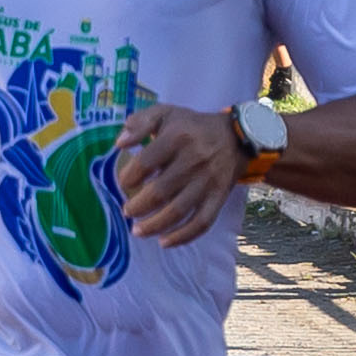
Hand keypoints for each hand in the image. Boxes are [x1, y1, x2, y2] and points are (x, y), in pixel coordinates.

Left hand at [108, 98, 246, 246]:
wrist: (235, 136)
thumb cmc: (191, 126)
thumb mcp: (165, 113)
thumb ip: (140, 123)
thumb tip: (120, 143)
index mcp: (177, 138)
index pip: (146, 162)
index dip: (129, 177)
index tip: (123, 183)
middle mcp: (194, 161)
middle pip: (160, 191)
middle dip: (138, 206)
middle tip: (127, 211)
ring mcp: (208, 182)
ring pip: (179, 210)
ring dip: (154, 225)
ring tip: (137, 231)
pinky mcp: (219, 197)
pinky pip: (202, 222)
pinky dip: (183, 236)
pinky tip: (164, 242)